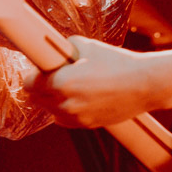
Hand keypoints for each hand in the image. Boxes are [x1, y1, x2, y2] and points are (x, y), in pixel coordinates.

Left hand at [24, 36, 153, 127]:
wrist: (143, 84)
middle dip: (40, 87)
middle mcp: (65, 104)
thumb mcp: (86, 45)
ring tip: (69, 85)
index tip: (38, 69)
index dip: (32, 75)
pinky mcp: (85, 125)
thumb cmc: (116, 62)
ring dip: (52, 99)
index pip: (28, 85)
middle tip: (52, 75)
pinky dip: (66, 108)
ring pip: (49, 110)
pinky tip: (79, 96)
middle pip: (35, 100)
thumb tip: (52, 47)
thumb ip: (64, 47)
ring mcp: (75, 118)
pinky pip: (64, 118)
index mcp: (61, 83)